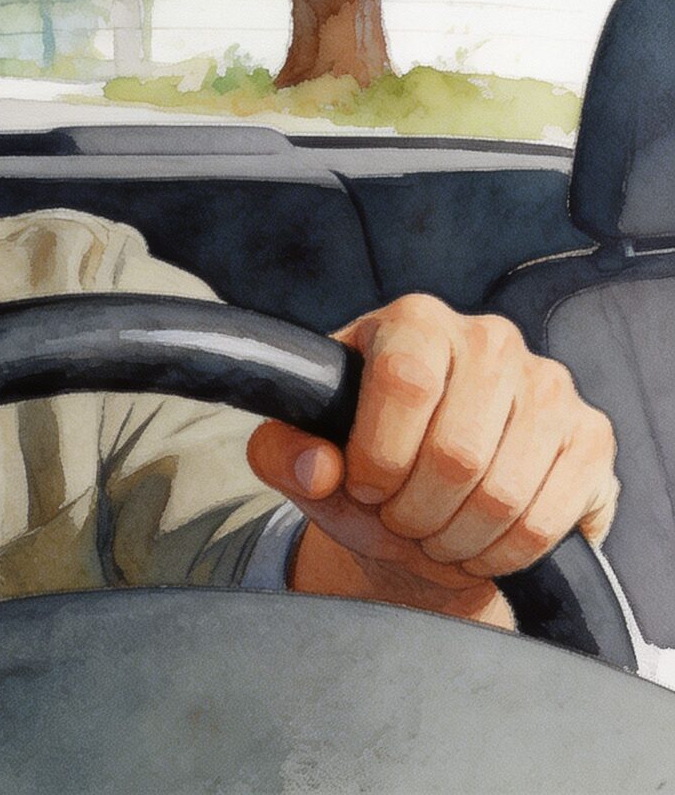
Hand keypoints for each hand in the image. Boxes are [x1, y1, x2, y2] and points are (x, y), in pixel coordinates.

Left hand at [245, 295, 617, 622]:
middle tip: (399, 521)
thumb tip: (318, 465)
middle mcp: (490, 339)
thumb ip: (282, 452)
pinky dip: (501, 552)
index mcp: (414, 322)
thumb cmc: (365, 466)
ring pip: (502, 493)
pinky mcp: (592, 438)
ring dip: (455, 538)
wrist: (436, 500)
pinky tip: (478, 545)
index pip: (405, 381)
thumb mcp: (303, 454)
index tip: (363, 485)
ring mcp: (550, 386)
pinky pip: (546, 520)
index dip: (378, 454)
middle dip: (413, 511)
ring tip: (433, 536)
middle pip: (456, 451)